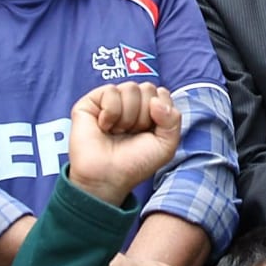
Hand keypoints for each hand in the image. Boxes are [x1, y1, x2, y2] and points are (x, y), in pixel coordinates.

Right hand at [68, 83, 181, 205]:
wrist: (108, 177)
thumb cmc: (135, 163)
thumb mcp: (166, 145)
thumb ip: (173, 119)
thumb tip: (156, 99)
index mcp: (149, 109)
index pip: (161, 93)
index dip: (160, 113)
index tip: (150, 132)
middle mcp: (131, 102)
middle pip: (148, 88)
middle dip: (144, 116)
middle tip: (131, 134)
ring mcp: (111, 100)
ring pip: (130, 88)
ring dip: (127, 117)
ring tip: (117, 132)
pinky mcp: (91, 101)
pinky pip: (111, 91)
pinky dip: (111, 113)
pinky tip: (104, 127)